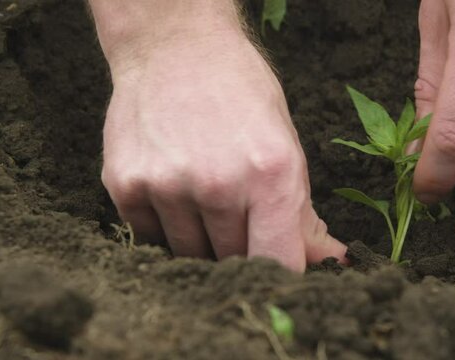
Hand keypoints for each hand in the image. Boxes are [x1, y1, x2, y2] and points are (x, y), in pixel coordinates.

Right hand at [94, 4, 345, 270]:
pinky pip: (151, 236)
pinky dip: (165, 223)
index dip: (280, 273)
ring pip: (190, 254)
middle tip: (236, 209)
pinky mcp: (125, 184)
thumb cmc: (241, 93)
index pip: (279, 262)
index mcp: (270, 175)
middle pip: (233, 260)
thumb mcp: (286, 144)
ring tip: (202, 189)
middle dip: (241, 246)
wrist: (175, 47)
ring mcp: (167, 185)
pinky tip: (173, 185)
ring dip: (200, 237)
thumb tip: (329, 259)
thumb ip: (303, 212)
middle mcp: (218, 184)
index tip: (277, 268)